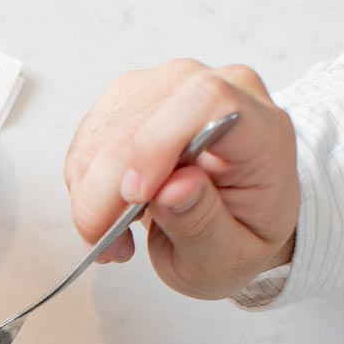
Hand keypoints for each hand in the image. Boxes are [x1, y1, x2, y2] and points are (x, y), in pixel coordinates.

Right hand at [64, 60, 299, 298]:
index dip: (157, 144)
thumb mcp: (229, 255)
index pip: (205, 100)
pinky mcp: (128, 100)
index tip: (135, 198)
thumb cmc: (239, 235)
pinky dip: (84, 186)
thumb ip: (204, 223)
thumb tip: (173, 188)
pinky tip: (106, 213)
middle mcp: (212, 89)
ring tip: (113, 237)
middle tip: (111, 246)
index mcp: (260, 125)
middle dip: (106, 192)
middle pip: (137, 124)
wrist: (231, 219)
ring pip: (101, 135)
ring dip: (91, 196)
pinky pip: (85, 142)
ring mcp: (165, 88)